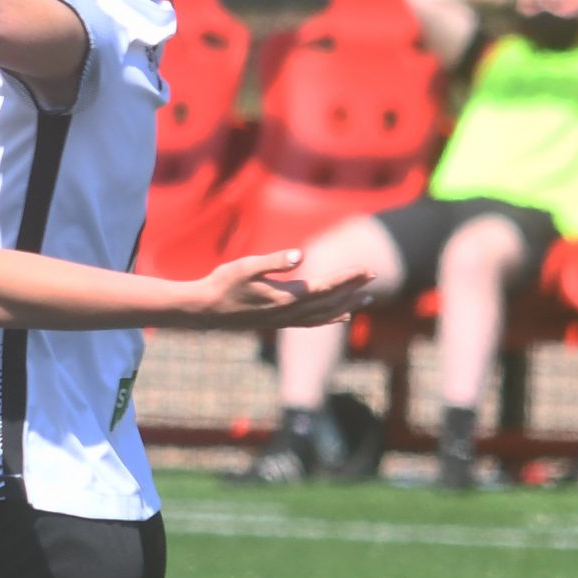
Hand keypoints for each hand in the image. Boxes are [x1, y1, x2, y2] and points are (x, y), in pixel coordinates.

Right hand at [182, 250, 373, 330]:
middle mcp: (289, 312)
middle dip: (352, 289)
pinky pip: (312, 323)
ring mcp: (285, 320)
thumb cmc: (223, 283)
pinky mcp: (279, 322)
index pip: (325, 286)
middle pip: (330, 301)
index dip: (347, 278)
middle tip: (372, 276)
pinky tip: (341, 317)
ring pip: (324, 315)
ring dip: (346, 305)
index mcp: (285, 297)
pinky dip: (330, 319)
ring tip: (366, 298)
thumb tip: (301, 255)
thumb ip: (274, 261)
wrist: (205, 310)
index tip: (366, 269)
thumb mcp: (246, 266)